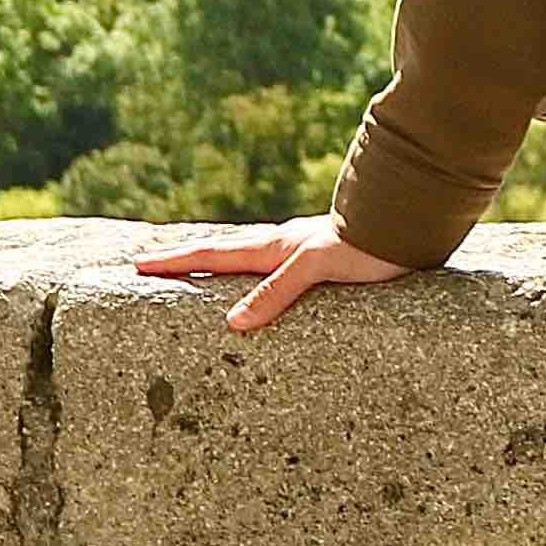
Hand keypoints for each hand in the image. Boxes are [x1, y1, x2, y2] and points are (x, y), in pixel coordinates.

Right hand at [133, 218, 408, 333]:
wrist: (407, 224)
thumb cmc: (365, 245)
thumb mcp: (316, 267)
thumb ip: (276, 291)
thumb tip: (232, 321)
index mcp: (272, 246)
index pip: (211, 255)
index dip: (174, 263)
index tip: (137, 265)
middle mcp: (280, 246)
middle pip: (220, 252)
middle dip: (182, 259)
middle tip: (147, 264)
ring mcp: (298, 251)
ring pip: (244, 256)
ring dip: (213, 263)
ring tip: (191, 270)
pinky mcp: (319, 259)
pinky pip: (270, 267)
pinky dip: (248, 273)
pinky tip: (256, 282)